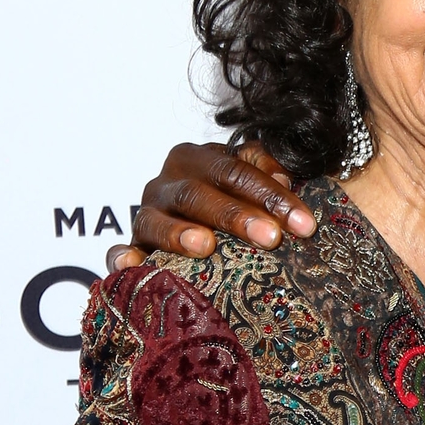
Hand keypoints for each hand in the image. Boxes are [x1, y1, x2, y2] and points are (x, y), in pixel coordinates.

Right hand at [108, 142, 315, 272]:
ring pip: (158, 218)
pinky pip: (120, 250)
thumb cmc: (232, 204)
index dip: (272, 195)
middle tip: (270, 238)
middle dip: (236, 215)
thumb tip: (284, 177)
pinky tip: (132, 264)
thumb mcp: (252, 184)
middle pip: (200, 192)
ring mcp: (148, 212)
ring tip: (205, 246)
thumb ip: (266, 174)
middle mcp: (169, 181)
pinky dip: (123, 256)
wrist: (192, 224)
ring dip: (181, 233)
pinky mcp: (133, 245)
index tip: (304, 224)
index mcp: (201, 159)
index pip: (236, 171)